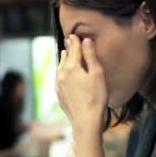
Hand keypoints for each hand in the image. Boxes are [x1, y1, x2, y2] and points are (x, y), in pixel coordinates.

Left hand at [56, 35, 106, 156]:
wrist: (86, 121)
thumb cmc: (96, 98)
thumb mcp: (97, 74)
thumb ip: (91, 56)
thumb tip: (85, 41)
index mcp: (72, 67)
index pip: (74, 49)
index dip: (75, 41)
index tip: (75, 35)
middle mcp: (62, 74)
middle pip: (65, 57)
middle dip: (68, 49)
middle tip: (70, 41)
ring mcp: (58, 85)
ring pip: (60, 67)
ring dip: (63, 60)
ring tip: (65, 54)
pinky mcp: (59, 94)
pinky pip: (58, 78)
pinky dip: (61, 71)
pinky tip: (63, 73)